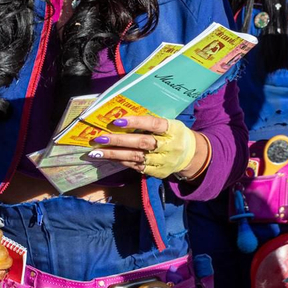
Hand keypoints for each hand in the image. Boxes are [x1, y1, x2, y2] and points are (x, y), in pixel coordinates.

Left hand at [86, 115, 202, 179]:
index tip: (117, 121)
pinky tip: (108, 157)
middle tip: (100, 138)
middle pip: (142, 142)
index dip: (136, 122)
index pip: (154, 124)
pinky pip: (136, 167)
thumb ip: (151, 121)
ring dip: (114, 154)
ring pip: (136, 157)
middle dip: (119, 140)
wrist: (191, 156)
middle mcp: (169, 146)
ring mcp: (163, 161)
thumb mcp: (169, 123)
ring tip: (97, 152)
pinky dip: (121, 161)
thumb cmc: (174, 134)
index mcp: (173, 129)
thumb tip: (123, 115)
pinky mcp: (158, 172)